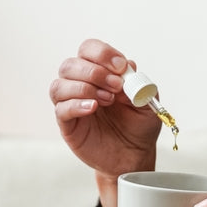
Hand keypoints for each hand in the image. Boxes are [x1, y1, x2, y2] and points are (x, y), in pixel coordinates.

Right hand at [49, 39, 161, 206]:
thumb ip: (139, 83)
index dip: (102, 53)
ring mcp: (71, 105)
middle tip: (116, 86)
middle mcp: (81, 85)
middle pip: (70, 65)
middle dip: (94, 71)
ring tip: (108, 100)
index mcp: (99, 74)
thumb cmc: (138, 127)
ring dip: (84, 87)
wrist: (134, 156)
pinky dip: (75, 104)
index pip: (88, 50)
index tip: (121, 67)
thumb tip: (128, 65)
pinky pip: (61, 109)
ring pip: (59, 85)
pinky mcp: (68, 125)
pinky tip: (93, 107)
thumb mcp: (147, 102)